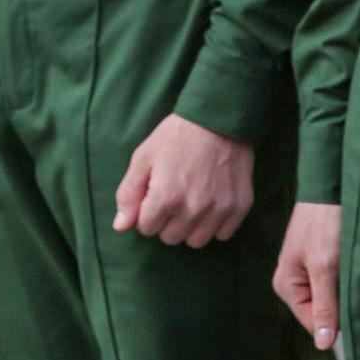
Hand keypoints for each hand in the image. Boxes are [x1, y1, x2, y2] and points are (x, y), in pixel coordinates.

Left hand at [111, 113, 253, 246]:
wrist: (218, 119)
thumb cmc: (176, 136)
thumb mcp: (144, 157)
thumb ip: (128, 194)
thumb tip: (120, 227)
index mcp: (165, 197)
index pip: (146, 228)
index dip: (147, 210)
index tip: (156, 192)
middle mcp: (193, 209)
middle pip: (170, 238)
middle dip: (167, 220)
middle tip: (174, 194)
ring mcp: (219, 209)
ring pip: (196, 241)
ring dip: (190, 226)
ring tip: (192, 200)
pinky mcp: (239, 207)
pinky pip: (222, 235)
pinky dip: (215, 223)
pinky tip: (212, 202)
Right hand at [271, 201, 342, 349]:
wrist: (332, 184)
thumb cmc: (324, 223)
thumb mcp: (324, 267)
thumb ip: (325, 307)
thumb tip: (324, 346)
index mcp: (287, 286)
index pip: (315, 324)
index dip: (336, 321)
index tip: (354, 304)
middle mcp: (295, 281)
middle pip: (324, 312)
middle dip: (342, 304)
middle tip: (356, 284)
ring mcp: (308, 270)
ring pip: (332, 296)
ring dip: (346, 289)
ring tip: (354, 271)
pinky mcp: (322, 259)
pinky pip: (336, 281)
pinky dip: (347, 277)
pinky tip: (355, 264)